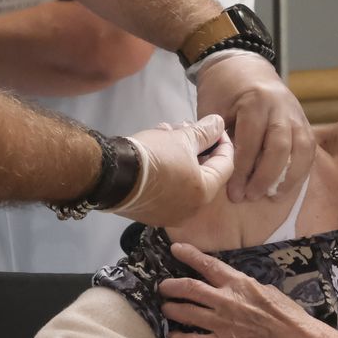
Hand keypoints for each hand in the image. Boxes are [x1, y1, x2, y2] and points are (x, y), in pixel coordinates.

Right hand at [113, 116, 233, 227]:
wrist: (111, 175)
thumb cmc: (153, 157)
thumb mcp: (181, 138)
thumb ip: (205, 132)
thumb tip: (219, 123)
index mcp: (204, 193)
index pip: (226, 165)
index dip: (223, 143)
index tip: (216, 128)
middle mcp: (191, 209)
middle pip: (203, 172)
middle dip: (196, 146)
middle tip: (186, 128)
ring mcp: (170, 214)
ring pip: (184, 179)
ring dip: (179, 154)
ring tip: (165, 132)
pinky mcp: (151, 214)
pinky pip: (168, 189)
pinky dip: (167, 170)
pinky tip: (155, 149)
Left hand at [159, 242, 337, 337]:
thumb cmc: (290, 317)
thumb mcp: (269, 292)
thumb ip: (246, 288)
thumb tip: (235, 287)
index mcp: (240, 283)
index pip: (208, 264)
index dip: (189, 255)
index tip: (176, 249)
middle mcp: (226, 301)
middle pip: (189, 288)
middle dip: (171, 286)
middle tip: (163, 286)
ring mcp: (222, 324)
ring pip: (186, 313)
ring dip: (172, 309)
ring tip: (166, 308)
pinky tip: (174, 337)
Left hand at [193, 52, 313, 203]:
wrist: (241, 64)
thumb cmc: (222, 89)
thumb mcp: (212, 110)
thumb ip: (219, 139)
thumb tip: (223, 173)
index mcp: (255, 100)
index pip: (251, 142)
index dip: (243, 171)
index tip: (234, 192)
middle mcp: (280, 106)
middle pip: (280, 147)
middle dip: (265, 177)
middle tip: (250, 196)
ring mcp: (296, 112)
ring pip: (301, 148)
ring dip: (289, 176)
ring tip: (273, 195)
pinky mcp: (303, 119)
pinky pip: (308, 147)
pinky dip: (300, 168)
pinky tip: (286, 184)